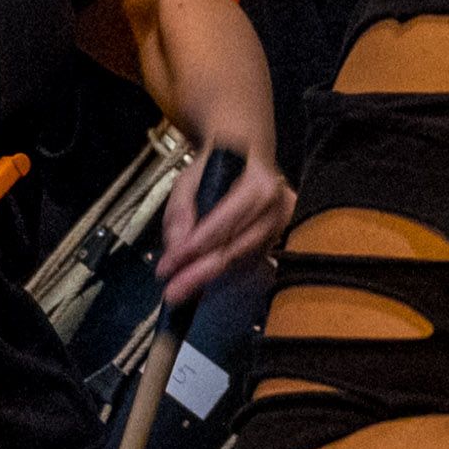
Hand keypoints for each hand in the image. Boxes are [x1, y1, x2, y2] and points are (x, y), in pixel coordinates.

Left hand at [156, 148, 294, 307]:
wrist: (250, 156)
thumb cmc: (218, 165)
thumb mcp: (190, 178)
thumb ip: (181, 210)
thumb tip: (176, 246)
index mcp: (258, 184)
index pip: (222, 223)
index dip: (193, 248)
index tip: (167, 267)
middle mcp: (276, 208)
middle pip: (233, 248)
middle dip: (198, 273)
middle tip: (172, 292)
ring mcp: (280, 227)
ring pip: (240, 261)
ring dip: (208, 277)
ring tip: (181, 289)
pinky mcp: (278, 241)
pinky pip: (246, 264)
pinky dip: (223, 273)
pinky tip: (201, 279)